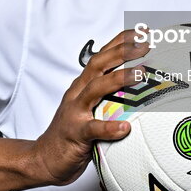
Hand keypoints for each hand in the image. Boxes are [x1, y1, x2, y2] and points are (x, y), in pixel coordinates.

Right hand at [30, 29, 147, 185]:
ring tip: (140, 73)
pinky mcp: (74, 133)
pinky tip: (124, 128)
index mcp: (84, 84)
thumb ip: (111, 97)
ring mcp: (75, 112)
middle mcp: (78, 93)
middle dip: (122, 51)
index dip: (121, 41)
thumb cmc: (73, 133)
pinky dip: (108, 127)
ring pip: (95, 89)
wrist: (44, 158)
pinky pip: (92, 129)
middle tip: (145, 45)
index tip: (143, 31)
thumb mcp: (92, 108)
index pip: (102, 55)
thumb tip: (142, 90)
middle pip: (98, 64)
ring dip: (119, 78)